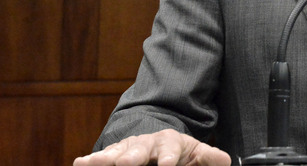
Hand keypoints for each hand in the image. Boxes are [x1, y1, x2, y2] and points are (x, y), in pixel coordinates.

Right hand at [73, 129, 230, 165]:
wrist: (161, 145)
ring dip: (106, 158)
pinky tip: (80, 162)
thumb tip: (225, 159)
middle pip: (140, 149)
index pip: (171, 148)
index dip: (169, 157)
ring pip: (118, 152)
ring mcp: (129, 149)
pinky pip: (103, 157)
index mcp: (171, 142)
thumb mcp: (197, 154)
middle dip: (132, 156)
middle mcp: (148, 144)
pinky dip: (91, 160)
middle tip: (126, 164)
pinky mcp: (115, 156)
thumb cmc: (180, 154)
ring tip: (93, 163)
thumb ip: (208, 157)